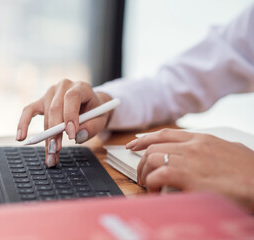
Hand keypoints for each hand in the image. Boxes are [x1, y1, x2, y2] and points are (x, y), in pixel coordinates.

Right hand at [17, 79, 112, 166]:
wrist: (92, 105)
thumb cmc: (96, 112)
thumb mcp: (101, 120)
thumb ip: (92, 127)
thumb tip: (78, 136)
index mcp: (81, 87)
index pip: (72, 97)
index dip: (70, 116)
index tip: (71, 135)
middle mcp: (64, 86)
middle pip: (55, 109)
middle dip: (55, 132)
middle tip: (57, 150)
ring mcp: (50, 93)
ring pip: (46, 117)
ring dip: (47, 138)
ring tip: (51, 155)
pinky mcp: (41, 101)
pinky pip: (28, 110)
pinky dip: (23, 123)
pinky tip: (21, 136)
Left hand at [126, 128, 253, 211]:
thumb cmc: (250, 173)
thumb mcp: (232, 152)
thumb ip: (215, 151)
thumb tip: (208, 157)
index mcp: (202, 139)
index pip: (165, 134)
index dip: (145, 139)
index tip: (134, 145)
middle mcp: (193, 145)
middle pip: (153, 146)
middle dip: (141, 160)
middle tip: (139, 173)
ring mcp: (190, 158)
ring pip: (152, 158)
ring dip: (144, 173)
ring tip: (147, 185)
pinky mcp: (188, 175)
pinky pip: (158, 175)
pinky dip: (152, 184)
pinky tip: (156, 192)